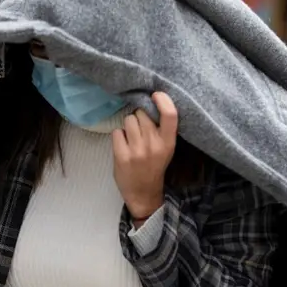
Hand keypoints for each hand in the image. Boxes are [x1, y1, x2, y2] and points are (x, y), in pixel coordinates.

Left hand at [111, 92, 177, 219]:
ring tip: (132, 139)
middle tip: (140, 130)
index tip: (156, 95)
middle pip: (142, 113)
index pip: (170, 114)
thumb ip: (160, 128)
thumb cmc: (155, 165)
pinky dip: (118, 136)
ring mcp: (137, 151)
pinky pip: (117, 132)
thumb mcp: (166, 148)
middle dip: (139, 117)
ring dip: (128, 126)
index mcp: (168, 142)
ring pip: (128, 119)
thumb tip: (148, 101)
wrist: (143, 192)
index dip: (163, 99)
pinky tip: (123, 146)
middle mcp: (154, 145)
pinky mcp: (121, 156)